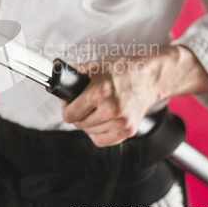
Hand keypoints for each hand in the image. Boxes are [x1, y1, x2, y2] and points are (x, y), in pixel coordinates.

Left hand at [61, 46, 207, 146]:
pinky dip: (98, 133)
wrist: (148, 77)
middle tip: (83, 104)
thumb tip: (59, 85)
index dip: (66, 108)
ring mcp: (121, 122)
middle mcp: (110, 109)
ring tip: (95, 109)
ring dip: (89, 123)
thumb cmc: (121, 69)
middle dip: (77, 114)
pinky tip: (102, 120)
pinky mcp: (129, 130)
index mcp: (99, 92)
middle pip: (79, 124)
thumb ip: (74, 76)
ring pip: (89, 133)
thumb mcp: (94, 66)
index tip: (69, 104)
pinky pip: (102, 141)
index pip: (70, 115)